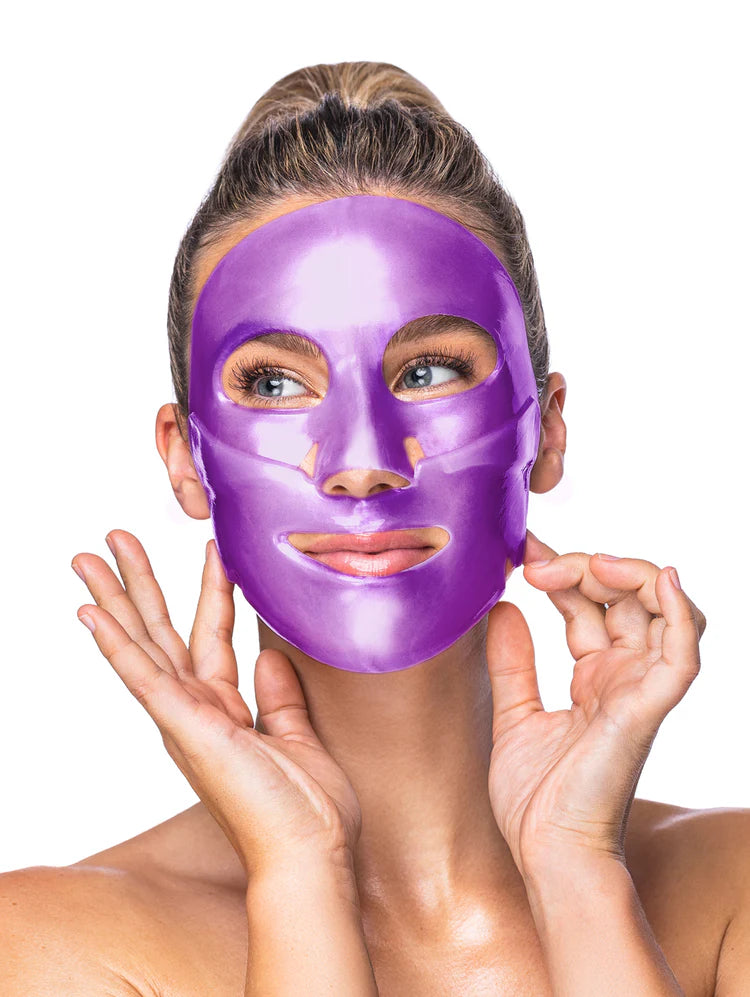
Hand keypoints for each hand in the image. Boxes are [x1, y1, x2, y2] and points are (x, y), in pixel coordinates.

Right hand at [71, 530, 361, 876]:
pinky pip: (145, 677)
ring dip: (115, 599)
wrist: (313, 854)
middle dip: (138, 584)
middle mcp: (196, 712)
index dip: (211, 589)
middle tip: (114, 539)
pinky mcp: (186, 728)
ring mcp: (185, 719)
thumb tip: (270, 655)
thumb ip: (280, 697)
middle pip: (160, 632)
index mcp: (223, 711)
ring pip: (142, 645)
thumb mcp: (298, 735)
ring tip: (89, 557)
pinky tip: (90, 614)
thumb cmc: (308, 809)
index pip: (210, 635)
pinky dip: (116, 645)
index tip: (213, 548)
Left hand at [486, 530, 705, 877]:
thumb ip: (512, 663)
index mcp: (594, 676)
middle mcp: (622, 677)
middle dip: (583, 564)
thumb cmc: (536, 801)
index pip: (588, 604)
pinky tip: (661, 577)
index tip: (522, 547)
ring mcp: (638, 690)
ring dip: (630, 574)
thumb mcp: (514, 715)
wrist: (546, 854)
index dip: (562, 569)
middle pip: (624, 596)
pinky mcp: (647, 709)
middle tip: (535, 558)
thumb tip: (503, 608)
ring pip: (663, 611)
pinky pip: (682, 654)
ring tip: (586, 562)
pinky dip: (680, 612)